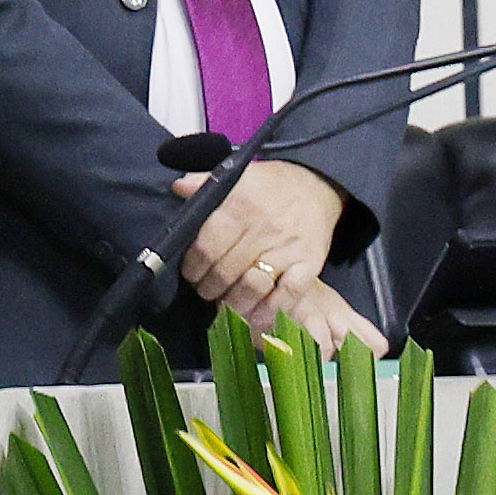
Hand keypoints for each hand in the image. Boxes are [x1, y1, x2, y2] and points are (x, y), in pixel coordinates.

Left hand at [171, 155, 355, 333]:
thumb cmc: (271, 185)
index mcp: (240, 207)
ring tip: (226, 305)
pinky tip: (256, 319)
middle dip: (210, 288)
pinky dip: (269, 310)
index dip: (194, 267)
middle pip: (226, 272)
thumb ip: (206, 183)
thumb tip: (178, 188)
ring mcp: (286, 249)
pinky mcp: (309, 264)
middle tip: (206, 292)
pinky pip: (287, 295)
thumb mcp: (239, 176)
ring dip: (234, 304)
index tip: (191, 274)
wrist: (317, 186)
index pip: (207, 247)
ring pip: (253, 287)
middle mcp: (262, 229)